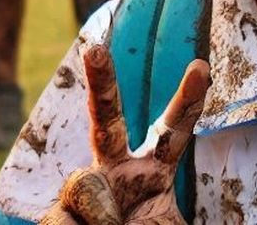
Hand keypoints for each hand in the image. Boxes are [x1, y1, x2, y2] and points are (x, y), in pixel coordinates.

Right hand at [40, 45, 209, 224]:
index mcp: (153, 173)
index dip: (187, 101)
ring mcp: (82, 192)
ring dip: (103, 218)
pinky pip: (63, 219)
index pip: (172, 131)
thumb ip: (152, 216)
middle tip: (95, 48)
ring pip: (84, 185)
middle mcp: (115, 173)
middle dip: (101, 84)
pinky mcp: (55, 217)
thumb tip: (98, 200)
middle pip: (106, 120)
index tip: (201, 66)